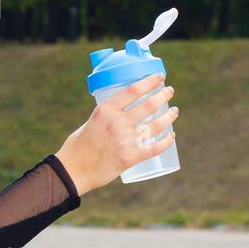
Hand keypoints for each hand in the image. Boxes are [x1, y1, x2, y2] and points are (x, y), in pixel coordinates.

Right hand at [55, 76, 177, 196]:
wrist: (73, 170)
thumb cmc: (79, 146)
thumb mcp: (91, 121)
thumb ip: (108, 116)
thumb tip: (124, 112)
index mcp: (106, 110)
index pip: (133, 90)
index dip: (150, 81)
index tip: (160, 77)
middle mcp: (117, 123)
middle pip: (148, 105)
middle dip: (163, 95)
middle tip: (169, 91)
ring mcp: (125, 140)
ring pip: (156, 125)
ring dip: (169, 116)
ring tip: (174, 111)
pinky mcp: (130, 158)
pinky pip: (155, 148)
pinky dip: (166, 141)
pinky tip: (172, 136)